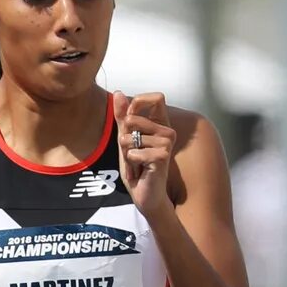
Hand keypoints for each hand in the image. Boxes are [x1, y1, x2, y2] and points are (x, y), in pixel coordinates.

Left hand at [123, 92, 178, 220]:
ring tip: (137, 163)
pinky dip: (131, 163)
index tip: (130, 122)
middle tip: (133, 153)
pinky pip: (133, 153)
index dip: (137, 105)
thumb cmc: (137, 167)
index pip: (156, 98)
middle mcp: (167, 130)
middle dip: (123, 138)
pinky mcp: (163, 155)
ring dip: (126, 153)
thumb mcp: (126, 139)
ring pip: (129, 138)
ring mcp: (167, 142)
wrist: (145, 193)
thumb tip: (119, 92)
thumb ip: (122, 117)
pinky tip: (141, 170)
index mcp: (160, 123)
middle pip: (132, 119)